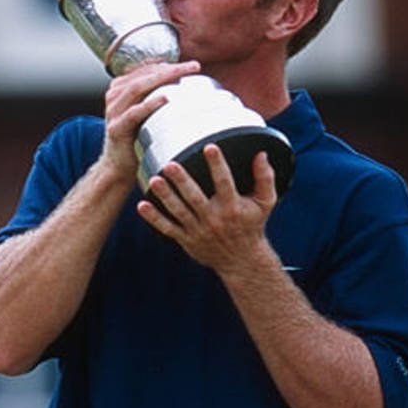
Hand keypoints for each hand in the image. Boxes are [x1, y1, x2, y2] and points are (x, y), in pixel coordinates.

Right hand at [98, 61, 200, 183]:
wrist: (119, 166)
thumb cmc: (137, 138)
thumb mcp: (147, 113)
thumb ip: (157, 96)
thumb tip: (185, 83)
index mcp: (121, 88)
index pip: (146, 70)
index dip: (168, 64)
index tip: (191, 64)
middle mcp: (114, 96)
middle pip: (144, 75)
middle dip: (170, 69)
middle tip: (194, 66)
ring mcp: (113, 112)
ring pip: (137, 88)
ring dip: (162, 79)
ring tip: (182, 75)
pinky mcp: (116, 128)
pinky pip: (134, 113)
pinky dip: (150, 104)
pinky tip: (165, 98)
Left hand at [137, 145, 277, 273]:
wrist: (242, 260)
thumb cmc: (253, 225)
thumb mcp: (265, 203)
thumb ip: (265, 178)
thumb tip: (262, 154)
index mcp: (233, 207)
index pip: (224, 182)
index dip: (217, 165)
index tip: (210, 147)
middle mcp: (214, 218)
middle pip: (195, 197)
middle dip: (182, 181)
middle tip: (170, 164)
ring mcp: (198, 230)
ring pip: (179, 211)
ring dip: (166, 196)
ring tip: (155, 180)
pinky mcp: (187, 239)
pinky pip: (168, 228)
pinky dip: (154, 218)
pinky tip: (142, 206)